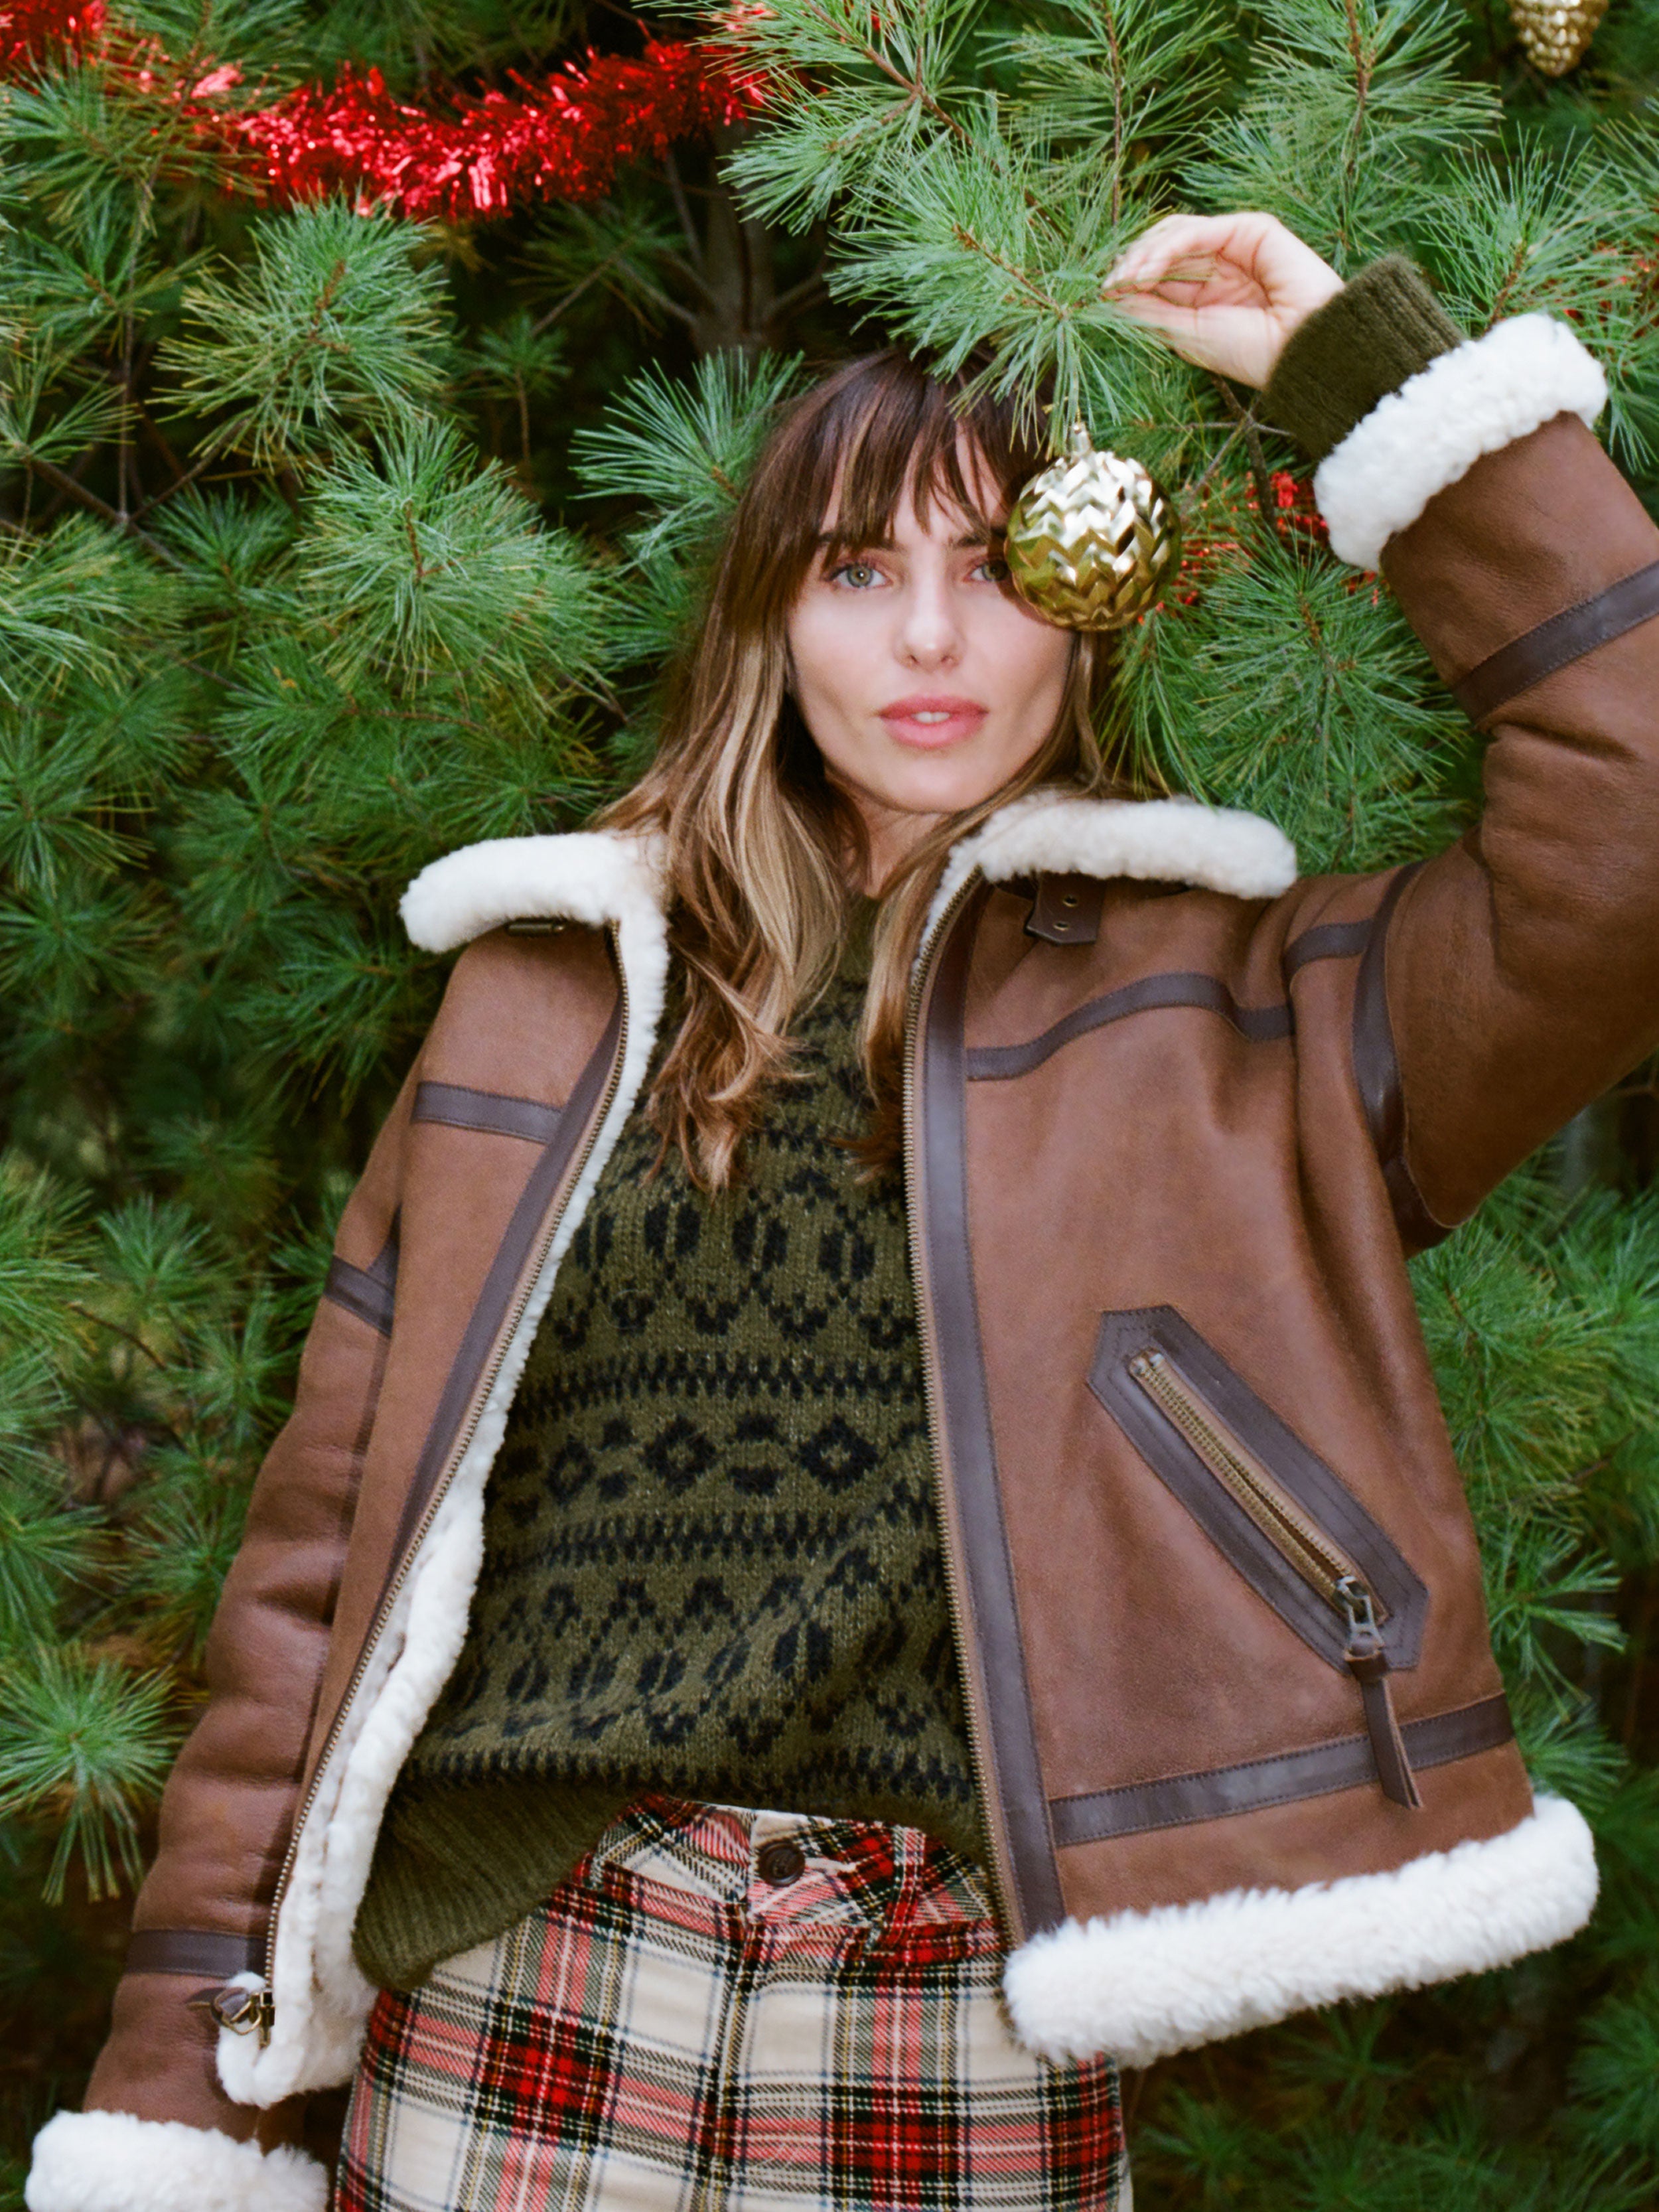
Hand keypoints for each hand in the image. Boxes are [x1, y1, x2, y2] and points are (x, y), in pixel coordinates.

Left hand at [1101, 212, 1342, 388]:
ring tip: (1124, 279)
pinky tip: (1145, 272)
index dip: (1129, 278)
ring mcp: (1234, 245)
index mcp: (1206, 295)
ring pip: (1174, 234)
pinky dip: (1164, 248)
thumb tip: (1109, 295)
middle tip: (1108, 285)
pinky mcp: (1250, 229)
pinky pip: (1195, 231)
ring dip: (1143, 254)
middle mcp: (1219, 267)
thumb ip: (1150, 311)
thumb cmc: (1252, 353)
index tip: (1101, 295)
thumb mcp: (1187, 334)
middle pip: (1162, 249)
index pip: (1159, 273)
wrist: (1303, 351)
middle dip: (1131, 263)